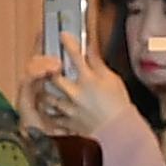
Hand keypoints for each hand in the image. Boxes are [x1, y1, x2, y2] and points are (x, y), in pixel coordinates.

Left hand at [18, 45, 135, 141]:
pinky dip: (50, 113)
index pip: (76, 56)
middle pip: (55, 78)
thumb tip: (90, 48)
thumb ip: (98, 64)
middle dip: (50, 71)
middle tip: (48, 67)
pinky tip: (49, 109)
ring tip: (45, 89)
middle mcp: (76, 93)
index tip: (63, 35)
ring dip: (46, 92)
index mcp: (88, 80)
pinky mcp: (69, 122)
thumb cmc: (119, 103)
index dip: (68, 43)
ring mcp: (70, 108)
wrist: (119, 129)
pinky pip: (54, 117)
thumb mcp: (112, 79)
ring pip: (49, 98)